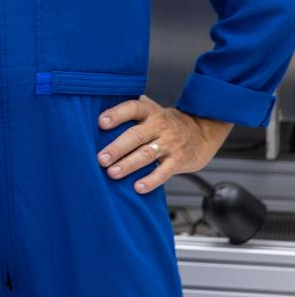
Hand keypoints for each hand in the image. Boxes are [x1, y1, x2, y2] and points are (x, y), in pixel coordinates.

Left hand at [97, 95, 232, 193]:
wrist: (203, 133)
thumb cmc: (165, 123)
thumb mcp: (151, 111)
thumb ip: (129, 111)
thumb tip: (93, 111)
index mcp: (149, 112)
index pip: (132, 108)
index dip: (117, 114)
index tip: (101, 122)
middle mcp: (159, 126)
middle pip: (135, 136)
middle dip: (117, 148)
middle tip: (101, 159)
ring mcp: (170, 144)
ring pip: (146, 154)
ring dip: (128, 165)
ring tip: (112, 173)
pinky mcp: (179, 161)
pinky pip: (164, 172)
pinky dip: (151, 181)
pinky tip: (138, 188)